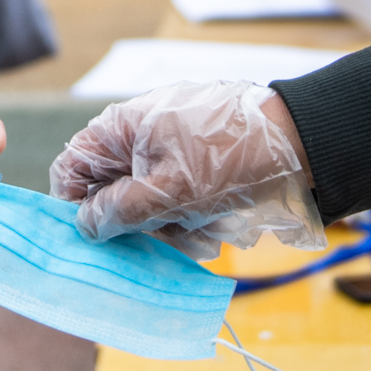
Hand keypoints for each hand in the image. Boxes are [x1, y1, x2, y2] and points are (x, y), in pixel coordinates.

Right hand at [48, 82, 324, 257]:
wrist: (299, 142)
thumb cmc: (229, 159)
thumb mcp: (169, 192)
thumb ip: (119, 211)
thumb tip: (83, 225)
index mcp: (121, 129)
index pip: (71, 169)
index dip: (74, 206)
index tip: (94, 239)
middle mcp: (137, 137)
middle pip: (110, 193)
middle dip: (136, 225)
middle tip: (164, 241)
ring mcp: (166, 151)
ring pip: (145, 203)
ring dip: (170, 227)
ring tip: (203, 236)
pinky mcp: (193, 166)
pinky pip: (174, 200)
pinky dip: (190, 217)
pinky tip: (215, 227)